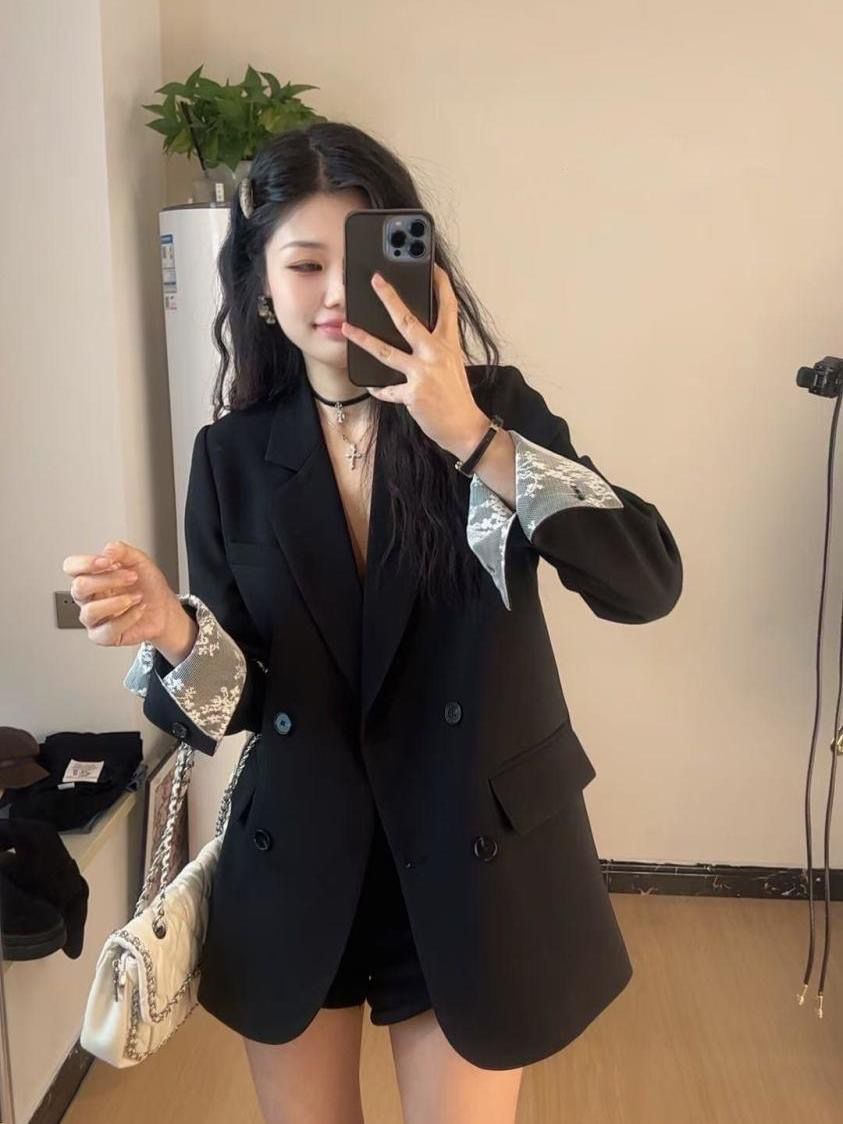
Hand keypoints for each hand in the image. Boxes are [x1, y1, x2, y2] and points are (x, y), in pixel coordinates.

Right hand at [62, 540, 180, 647]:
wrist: (164, 609)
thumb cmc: (148, 586)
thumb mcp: (140, 561)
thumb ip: (123, 552)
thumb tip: (108, 549)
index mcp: (92, 576)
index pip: (71, 567)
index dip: (85, 563)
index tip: (107, 562)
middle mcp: (88, 597)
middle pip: (79, 587)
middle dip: (108, 580)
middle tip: (132, 577)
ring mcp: (93, 618)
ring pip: (90, 611)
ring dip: (117, 602)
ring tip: (137, 596)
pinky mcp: (103, 635)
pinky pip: (106, 630)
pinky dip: (127, 618)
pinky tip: (138, 609)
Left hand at [340, 263, 490, 457]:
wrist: (465, 427)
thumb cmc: (457, 397)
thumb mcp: (453, 364)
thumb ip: (436, 348)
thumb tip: (415, 336)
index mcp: (448, 344)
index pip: (448, 307)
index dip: (441, 284)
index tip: (433, 267)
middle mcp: (435, 354)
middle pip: (407, 321)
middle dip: (389, 298)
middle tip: (375, 281)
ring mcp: (423, 373)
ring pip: (386, 352)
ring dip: (363, 339)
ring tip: (346, 328)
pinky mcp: (412, 394)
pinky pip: (387, 389)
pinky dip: (378, 388)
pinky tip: (371, 386)